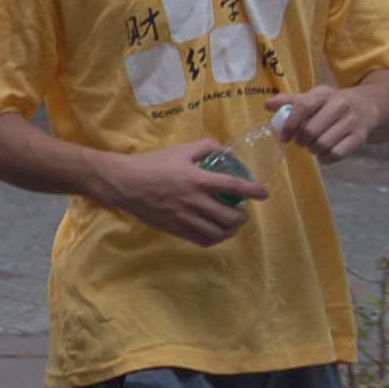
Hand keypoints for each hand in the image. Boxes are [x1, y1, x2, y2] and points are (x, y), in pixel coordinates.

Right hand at [100, 141, 265, 247]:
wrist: (125, 184)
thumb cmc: (152, 164)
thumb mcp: (180, 150)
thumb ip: (205, 147)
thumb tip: (223, 150)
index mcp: (198, 179)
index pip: (234, 187)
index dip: (253, 191)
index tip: (263, 193)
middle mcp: (195, 201)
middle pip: (230, 216)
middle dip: (242, 216)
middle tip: (243, 212)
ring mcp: (185, 218)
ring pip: (218, 232)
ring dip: (230, 230)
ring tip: (231, 224)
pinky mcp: (176, 229)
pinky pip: (202, 240)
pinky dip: (214, 238)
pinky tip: (216, 232)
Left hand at [273, 84, 373, 164]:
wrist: (367, 106)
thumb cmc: (333, 103)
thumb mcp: (314, 97)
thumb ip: (291, 101)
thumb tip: (267, 105)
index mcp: (324, 94)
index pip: (302, 107)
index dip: (289, 124)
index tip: (284, 137)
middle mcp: (340, 106)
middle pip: (311, 130)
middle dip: (302, 140)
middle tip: (302, 141)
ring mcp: (351, 122)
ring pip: (323, 144)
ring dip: (313, 150)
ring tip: (313, 146)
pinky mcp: (360, 137)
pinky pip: (336, 154)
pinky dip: (325, 158)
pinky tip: (324, 153)